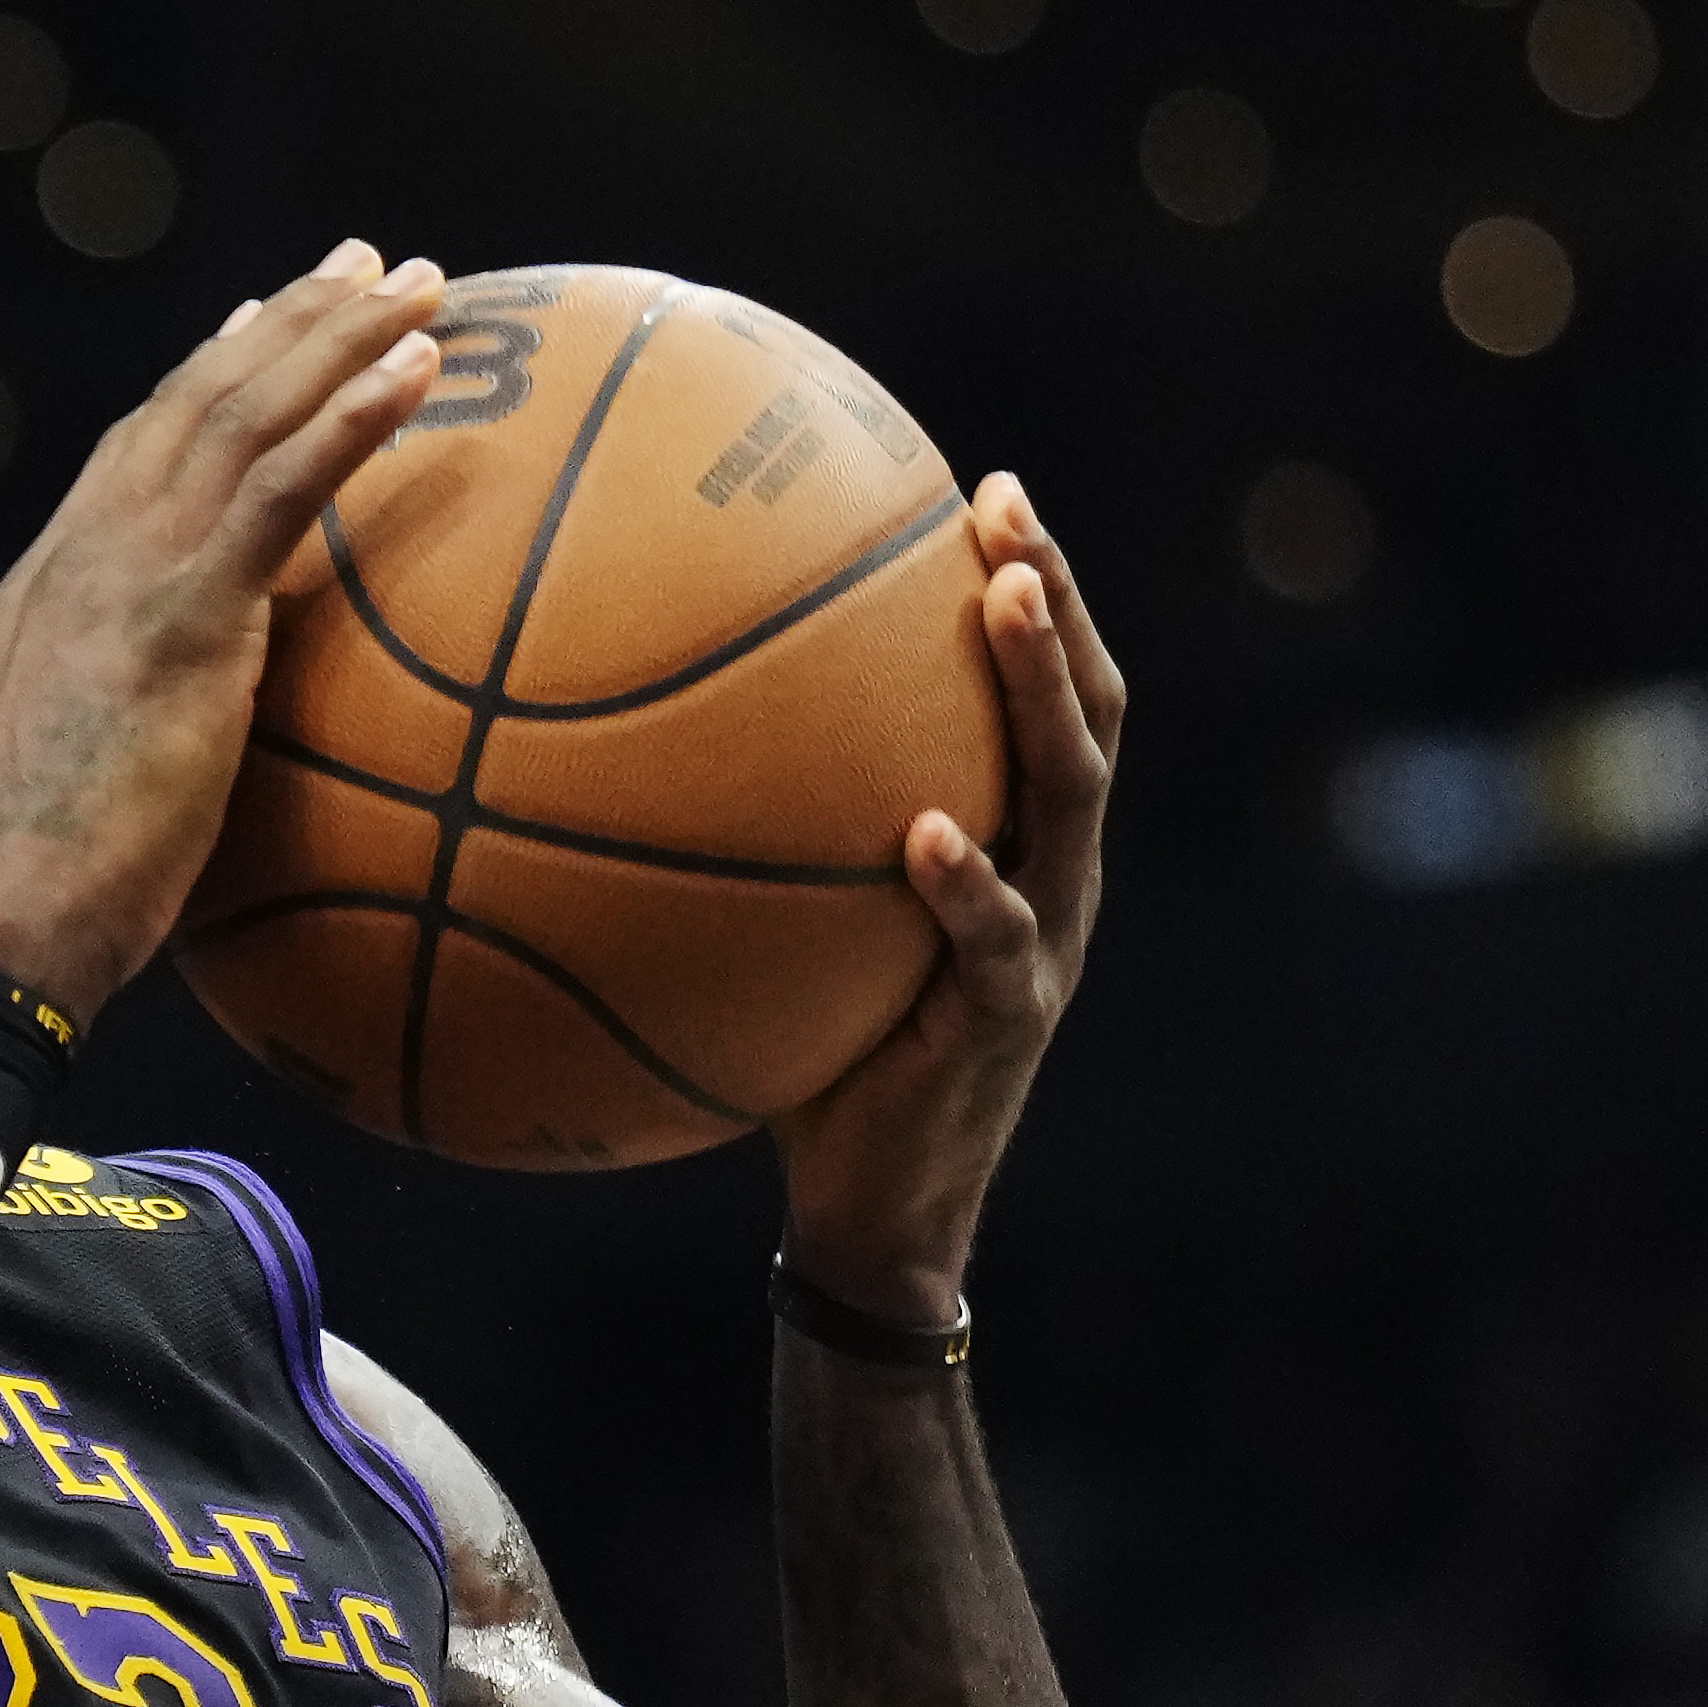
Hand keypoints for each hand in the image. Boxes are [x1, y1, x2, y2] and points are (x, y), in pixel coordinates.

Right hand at [0, 246, 450, 1020]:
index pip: (141, 449)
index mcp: (58, 582)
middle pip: (199, 401)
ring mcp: (132, 571)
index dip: (208, 379)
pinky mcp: (185, 613)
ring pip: (247, 415)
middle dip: (288, 321)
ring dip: (339, 337)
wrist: (3, 916)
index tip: (262, 324)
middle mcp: (88, 549)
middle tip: (368, 266)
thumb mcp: (87, 776)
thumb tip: (187, 735)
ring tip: (420, 287)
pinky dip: (353, 414)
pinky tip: (416, 370)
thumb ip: (135, 719)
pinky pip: (286, 486)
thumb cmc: (52, 889)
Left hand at [764, 477, 1125, 1323]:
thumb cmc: (816, 1060)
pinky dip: (968, 882)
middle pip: (1085, 710)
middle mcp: (1053, 876)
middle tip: (1003, 505)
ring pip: (1070, 795)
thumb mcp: (795, 930)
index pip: (1048, 691)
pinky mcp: (1009, 1023)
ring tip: (999, 604)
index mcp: (1018, 843)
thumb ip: (765, 839)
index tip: (983, 488)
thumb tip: (622, 735)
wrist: (871, 1218)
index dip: (1036, 588)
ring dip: (1037, 692)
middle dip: (1053, 598)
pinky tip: (928, 832)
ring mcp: (1046, 945)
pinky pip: (998, 938)